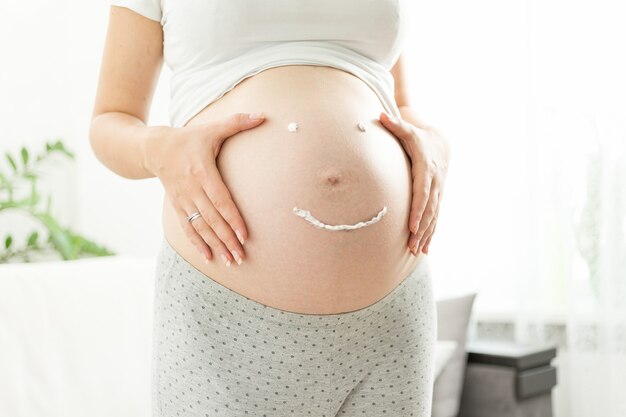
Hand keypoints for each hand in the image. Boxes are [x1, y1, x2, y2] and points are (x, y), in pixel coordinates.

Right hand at [147, 112, 265, 265]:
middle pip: (212, 219)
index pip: (220, 200)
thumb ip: (237, 123)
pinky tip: (209, 258)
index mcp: (203, 172)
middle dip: (227, 239)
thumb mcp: (210, 129)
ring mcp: (183, 200)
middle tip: (242, 257)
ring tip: (231, 261)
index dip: (232, 218)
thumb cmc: (187, 139)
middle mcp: (192, 190)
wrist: (152, 148)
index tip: (244, 235)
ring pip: (201, 227)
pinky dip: (198, 244)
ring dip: (216, 246)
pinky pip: (187, 229)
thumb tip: (263, 115)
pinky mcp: (177, 207)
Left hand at [379, 108, 449, 255]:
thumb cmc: (419, 136)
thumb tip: (380, 116)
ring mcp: (438, 192)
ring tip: (417, 253)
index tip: (413, 225)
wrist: (440, 140)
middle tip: (412, 246)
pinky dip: (431, 234)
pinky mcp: (437, 198)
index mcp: (426, 170)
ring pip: (433, 217)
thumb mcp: (408, 129)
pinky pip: (435, 218)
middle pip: (429, 210)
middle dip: (421, 229)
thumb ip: (395, 124)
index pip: (422, 193)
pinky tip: (424, 250)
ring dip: (426, 236)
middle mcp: (435, 183)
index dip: (418, 209)